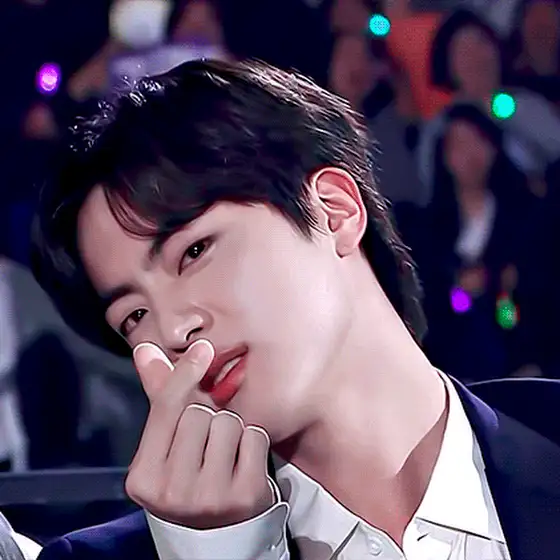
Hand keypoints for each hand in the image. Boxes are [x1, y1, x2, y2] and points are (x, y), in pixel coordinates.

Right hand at [125, 339, 273, 528]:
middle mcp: (171, 493)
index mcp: (144, 478)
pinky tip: (243, 462)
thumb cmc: (189, 476)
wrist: (219, 532)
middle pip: (200, 413)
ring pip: (227, 422)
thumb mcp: (168, 444)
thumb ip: (159, 397)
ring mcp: (209, 499)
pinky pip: (254, 437)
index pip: (166, 410)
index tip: (203, 347)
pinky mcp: (244, 498)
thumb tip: (145, 349)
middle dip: (208, 416)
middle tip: (206, 442)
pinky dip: (252, 442)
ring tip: (224, 454)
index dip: (185, 374)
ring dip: (231, 429)